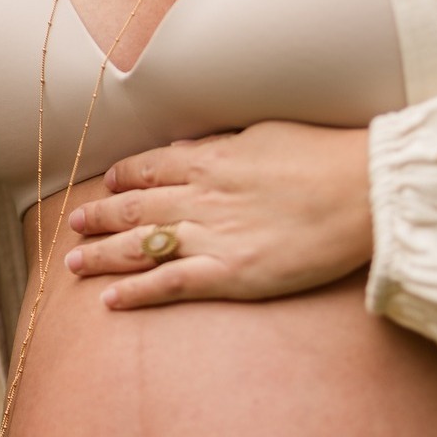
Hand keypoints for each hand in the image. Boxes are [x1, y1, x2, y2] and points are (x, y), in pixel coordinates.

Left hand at [64, 122, 373, 307]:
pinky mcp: (230, 273)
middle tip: (73, 226)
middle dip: (99, 217)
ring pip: (139, 246)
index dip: (124, 177)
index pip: (151, 167)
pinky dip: (136, 292)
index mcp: (211, 159)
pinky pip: (170, 284)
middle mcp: (200, 196)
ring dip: (102, 254)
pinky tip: (111, 301)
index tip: (108, 183)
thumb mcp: (267, 134)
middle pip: (134, 207)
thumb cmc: (326, 157)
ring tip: (73, 264)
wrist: (364, 191)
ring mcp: (211, 236)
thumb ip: (225, 144)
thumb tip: (195, 146)